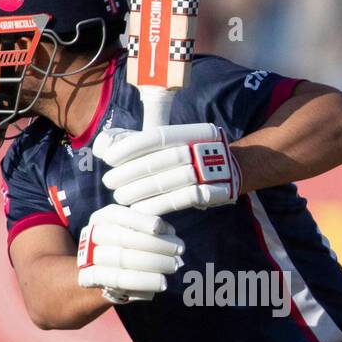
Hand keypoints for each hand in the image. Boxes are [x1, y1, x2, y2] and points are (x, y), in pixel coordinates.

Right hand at [76, 203, 183, 304]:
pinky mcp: (95, 279)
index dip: (140, 221)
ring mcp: (91, 258)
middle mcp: (93, 235)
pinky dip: (144, 281)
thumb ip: (151, 227)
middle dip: (155, 244)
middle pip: (123, 238)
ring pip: (122, 259)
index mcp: (102, 218)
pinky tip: (162, 283)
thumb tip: (169, 233)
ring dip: (153, 263)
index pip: (118, 215)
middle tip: (179, 250)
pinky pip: (120, 281)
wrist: (105, 271)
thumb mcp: (135, 230)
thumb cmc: (128, 245)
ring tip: (173, 266)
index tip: (160, 228)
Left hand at [93, 124, 241, 215]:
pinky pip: (178, 201)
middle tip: (108, 181)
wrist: (235, 169)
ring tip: (119, 196)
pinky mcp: (211, 193)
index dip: (130, 148)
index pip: (154, 138)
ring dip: (138, 191)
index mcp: (191, 132)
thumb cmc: (192, 155)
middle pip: (157, 162)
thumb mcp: (177, 141)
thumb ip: (147, 143)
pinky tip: (137, 209)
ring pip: (165, 183)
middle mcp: (200, 149)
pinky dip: (155, 205)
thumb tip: (106, 146)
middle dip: (128, 173)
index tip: (109, 159)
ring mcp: (207, 172)